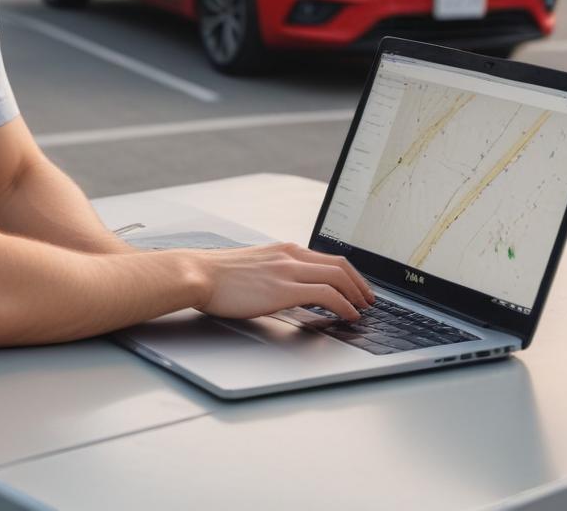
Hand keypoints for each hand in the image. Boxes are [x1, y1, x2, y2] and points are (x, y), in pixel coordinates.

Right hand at [191, 242, 374, 320]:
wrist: (198, 273)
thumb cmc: (219, 276)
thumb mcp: (254, 266)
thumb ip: (275, 272)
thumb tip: (287, 289)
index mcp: (284, 249)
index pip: (328, 257)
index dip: (349, 273)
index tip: (357, 287)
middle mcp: (290, 255)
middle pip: (340, 264)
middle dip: (360, 284)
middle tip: (368, 300)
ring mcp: (288, 270)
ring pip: (338, 277)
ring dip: (356, 295)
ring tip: (363, 310)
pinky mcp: (283, 289)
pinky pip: (325, 294)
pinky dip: (343, 305)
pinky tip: (348, 315)